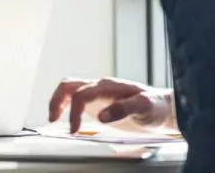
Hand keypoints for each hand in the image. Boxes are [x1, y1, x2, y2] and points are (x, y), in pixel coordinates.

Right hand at [48, 77, 173, 133]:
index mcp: (108, 86)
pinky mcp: (97, 100)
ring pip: (69, 89)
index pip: (82, 94)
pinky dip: (65, 105)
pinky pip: (75, 97)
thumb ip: (123, 109)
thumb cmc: (154, 105)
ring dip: (58, 101)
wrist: (162, 106)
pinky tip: (66, 117)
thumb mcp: (144, 106)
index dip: (75, 112)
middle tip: (53, 119)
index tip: (74, 129)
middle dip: (57, 101)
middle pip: (69, 86)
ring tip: (53, 118)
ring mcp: (97, 92)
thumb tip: (101, 116)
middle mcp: (99, 86)